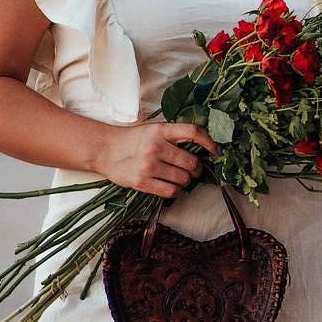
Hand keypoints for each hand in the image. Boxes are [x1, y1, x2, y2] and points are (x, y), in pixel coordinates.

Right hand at [95, 121, 218, 198]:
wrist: (105, 150)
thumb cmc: (133, 141)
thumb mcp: (152, 130)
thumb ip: (173, 136)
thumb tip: (202, 148)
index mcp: (160, 130)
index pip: (193, 132)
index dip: (209, 142)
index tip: (216, 151)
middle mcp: (155, 146)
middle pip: (191, 162)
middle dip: (196, 169)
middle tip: (192, 169)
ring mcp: (148, 165)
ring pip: (183, 179)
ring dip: (186, 181)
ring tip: (178, 177)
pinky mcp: (142, 182)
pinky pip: (171, 191)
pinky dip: (176, 191)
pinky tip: (171, 186)